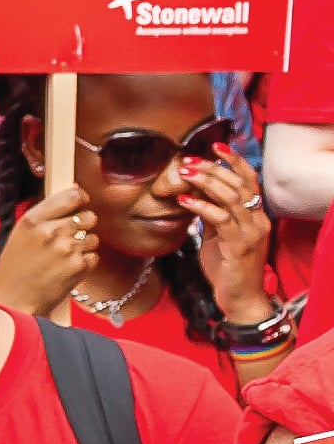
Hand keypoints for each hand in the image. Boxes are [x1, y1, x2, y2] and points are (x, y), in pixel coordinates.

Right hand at [0, 185, 96, 316]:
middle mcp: (51, 231)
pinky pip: (94, 256)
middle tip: (67, 239)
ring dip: (83, 247)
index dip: (80, 199)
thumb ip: (45, 216)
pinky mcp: (80, 266)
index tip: (80, 203)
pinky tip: (66, 271)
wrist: (14, 303)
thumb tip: (76, 195)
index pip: (73, 196)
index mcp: (32, 221)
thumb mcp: (20, 235)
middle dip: (82, 226)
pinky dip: (84, 264)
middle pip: (88, 216)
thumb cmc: (15, 270)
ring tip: (63, 259)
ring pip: (93, 238)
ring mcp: (67, 249)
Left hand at [180, 148, 276, 314]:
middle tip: (188, 161)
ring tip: (184, 173)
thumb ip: (213, 215)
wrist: (240, 298)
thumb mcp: (218, 236)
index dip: (235, 161)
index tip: (216, 145)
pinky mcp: (240, 245)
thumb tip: (197, 193)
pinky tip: (184, 200)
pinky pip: (221, 219)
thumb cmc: (227, 267)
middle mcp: (258, 220)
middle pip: (239, 184)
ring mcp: (251, 232)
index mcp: (255, 215)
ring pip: (231, 197)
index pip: (249, 180)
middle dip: (213, 169)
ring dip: (206, 182)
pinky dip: (202, 206)